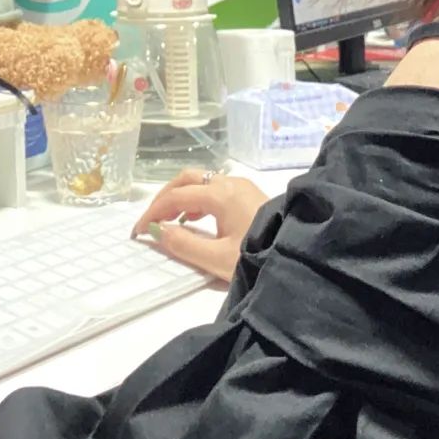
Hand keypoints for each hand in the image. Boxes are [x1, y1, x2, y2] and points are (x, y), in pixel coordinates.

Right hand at [131, 169, 268, 282]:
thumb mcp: (216, 259)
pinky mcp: (250, 195)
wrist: (300, 259)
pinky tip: (195, 218)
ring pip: (201, 182)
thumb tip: (156, 231)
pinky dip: (198, 200)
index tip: (138, 232)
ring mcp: (242, 186)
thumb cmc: (257, 258)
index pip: (175, 196)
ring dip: (181, 197)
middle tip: (151, 220)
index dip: (153, 212)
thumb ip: (183, 244)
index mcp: (220, 193)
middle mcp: (230, 182)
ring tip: (170, 221)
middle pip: (187, 179)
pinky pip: (215, 188)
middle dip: (165, 197)